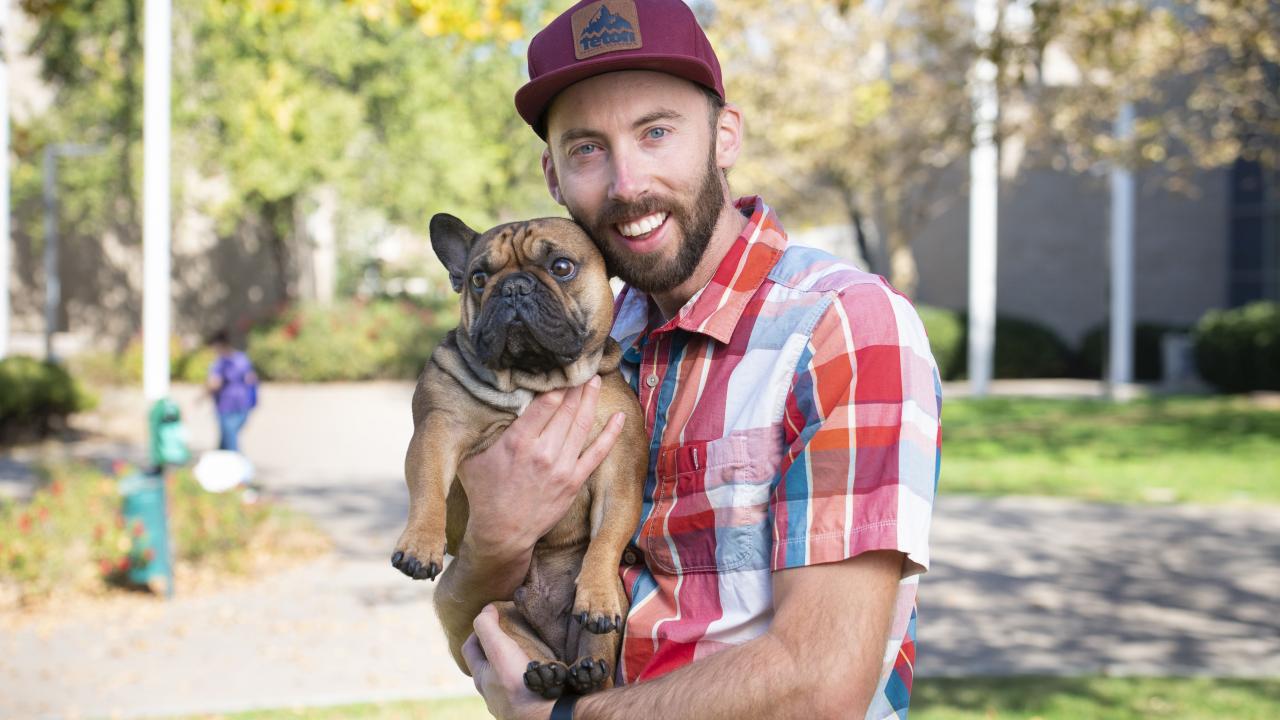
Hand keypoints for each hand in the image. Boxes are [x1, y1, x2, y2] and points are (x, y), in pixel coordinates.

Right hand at [458, 376, 625, 557]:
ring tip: (596, 381)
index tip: (562, 367)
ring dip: (591, 400)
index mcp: (517, 442)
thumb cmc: (484, 492)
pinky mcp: (574, 481)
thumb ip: (488, 430)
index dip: (557, 383)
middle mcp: (543, 452)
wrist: (502, 532)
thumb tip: (493, 401)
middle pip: (566, 409)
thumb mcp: (475, 457)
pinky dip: (610, 434)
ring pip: (582, 425)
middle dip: (577, 386)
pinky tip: (619, 417)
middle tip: (584, 367)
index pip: (545, 402)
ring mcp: (562, 467)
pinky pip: (597, 453)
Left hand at [463, 605, 554, 719]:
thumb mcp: (498, 649)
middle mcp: (492, 693)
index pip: (469, 648)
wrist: (544, 714)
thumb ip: (487, 628)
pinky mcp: (528, 704)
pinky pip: (525, 685)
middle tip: (512, 632)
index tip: (493, 618)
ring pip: (507, 677)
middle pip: (488, 664)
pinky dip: (529, 675)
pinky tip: (542, 669)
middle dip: (497, 646)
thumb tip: (485, 609)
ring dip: (514, 662)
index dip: (478, 630)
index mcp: (481, 679)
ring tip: (529, 649)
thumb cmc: (518, 683)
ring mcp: (509, 701)